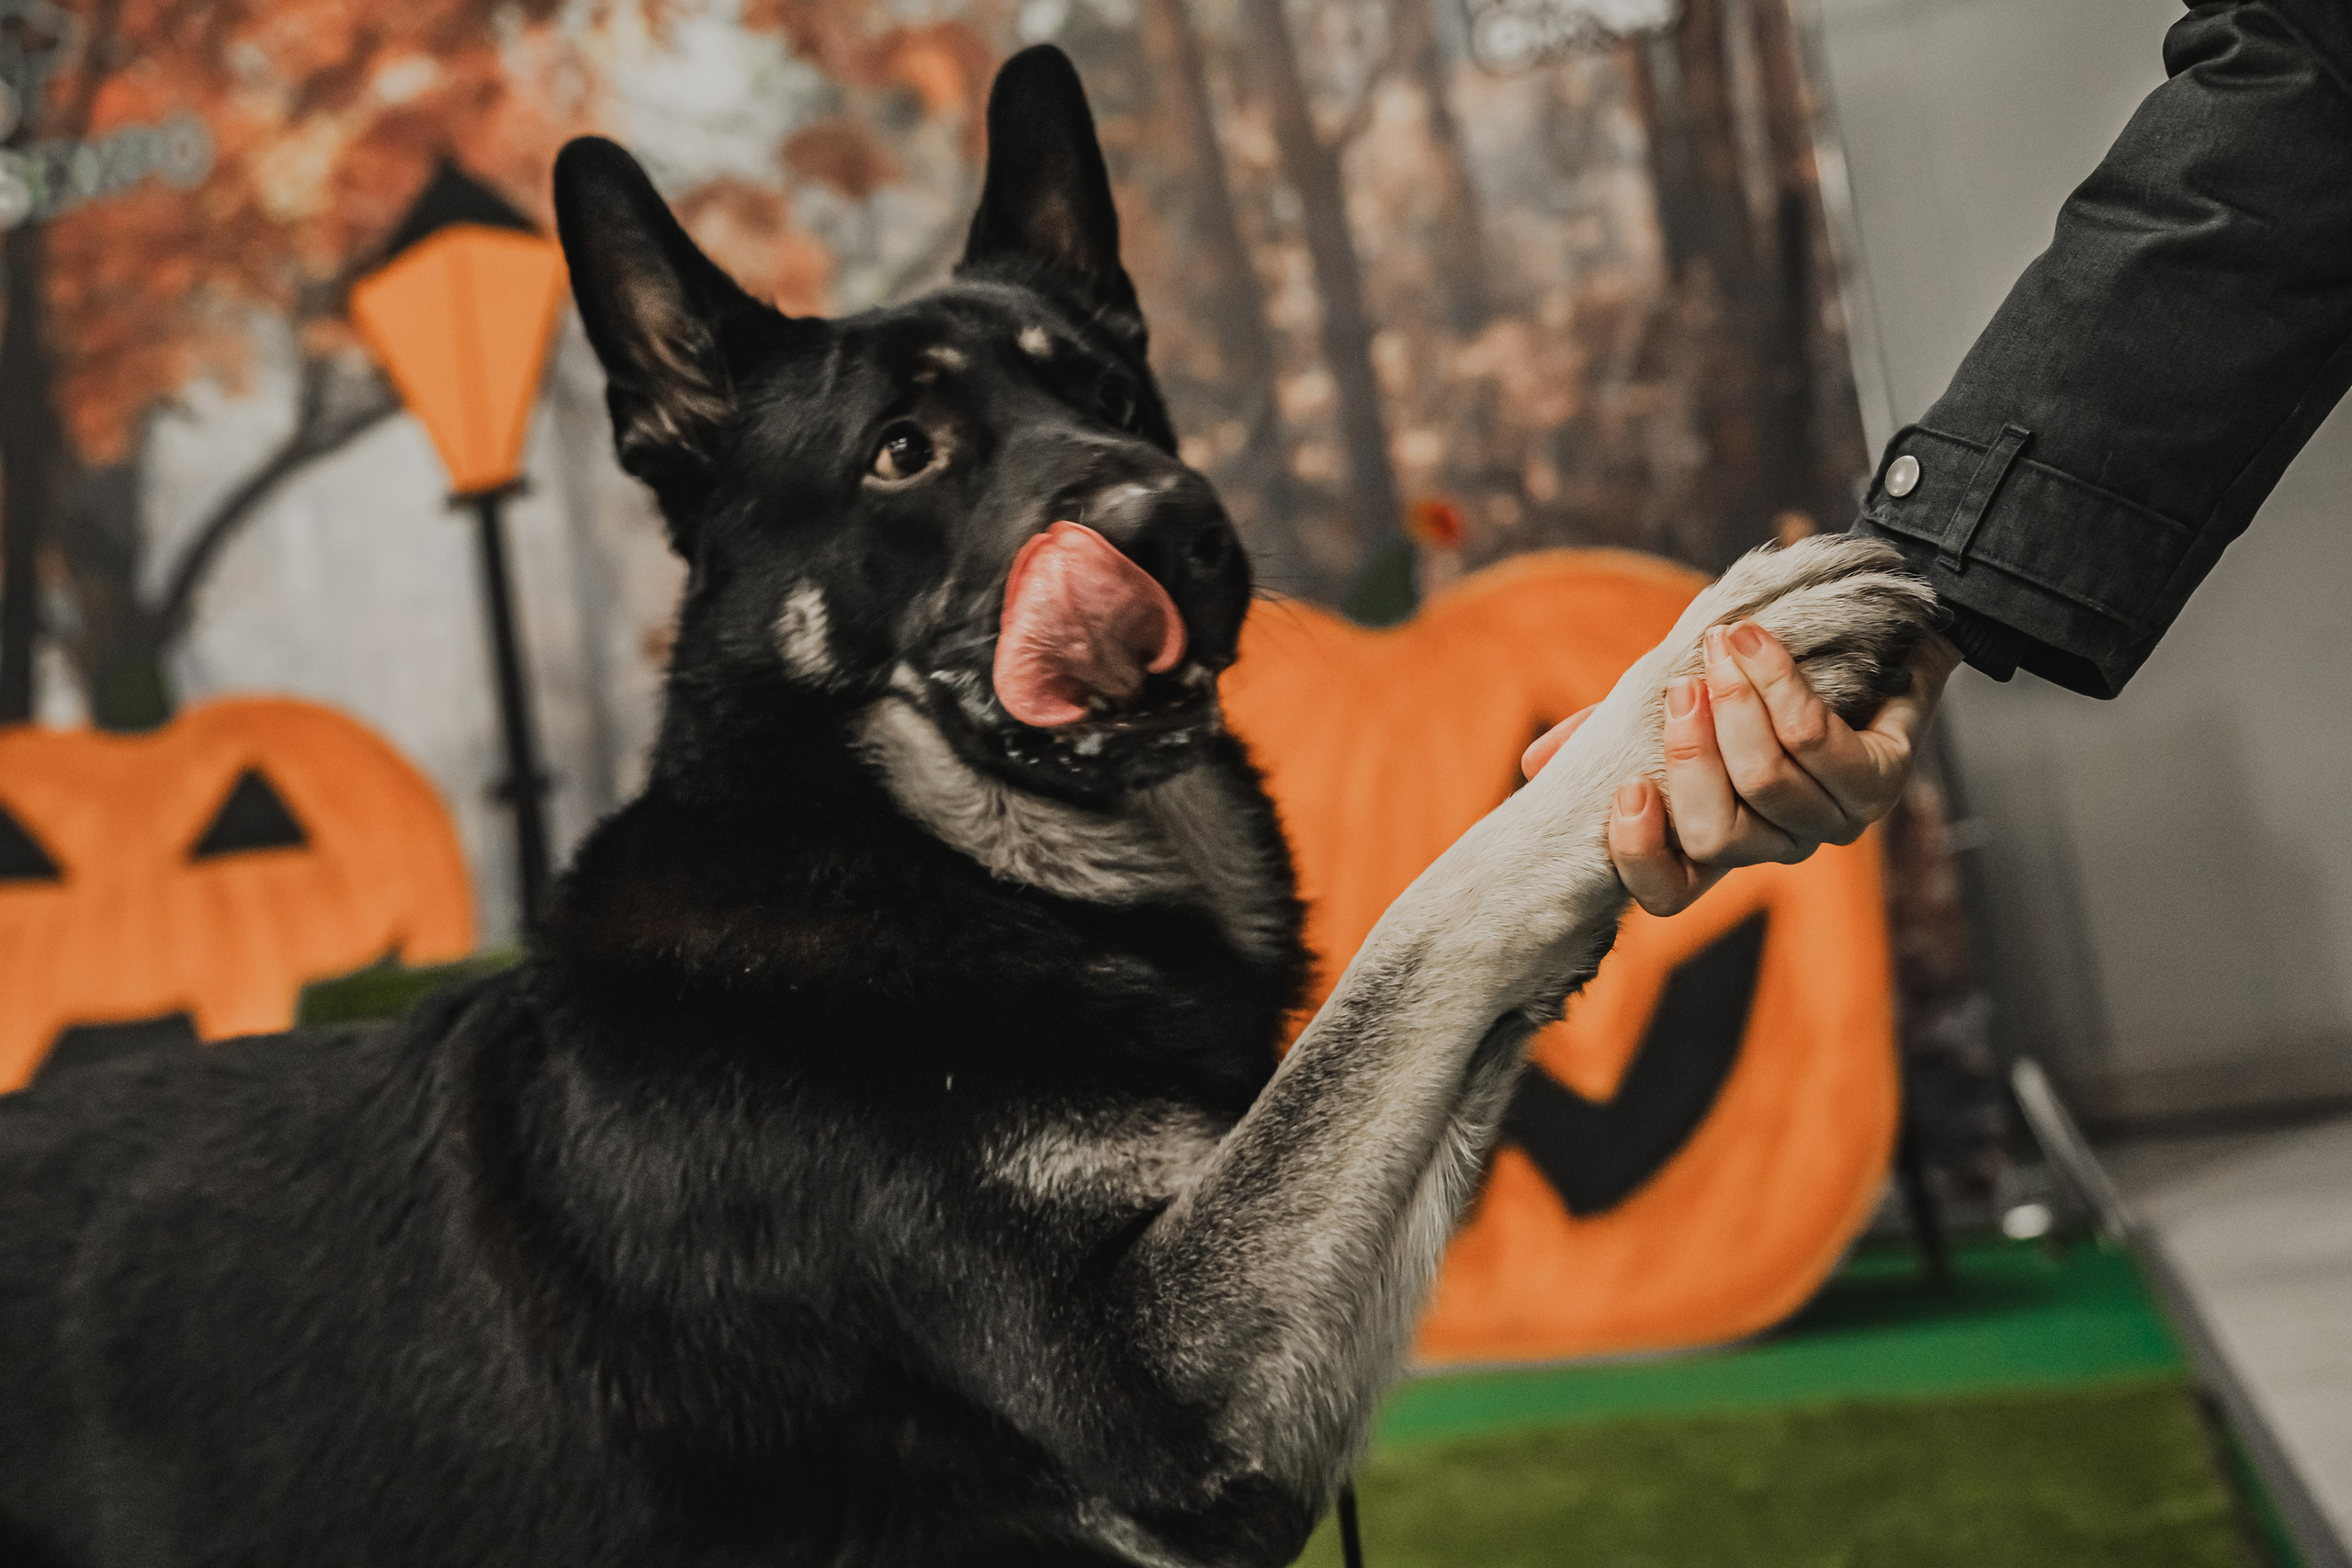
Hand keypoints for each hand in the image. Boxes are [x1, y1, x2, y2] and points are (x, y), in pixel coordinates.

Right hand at [1521, 625, 1960, 915]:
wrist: (1866, 637)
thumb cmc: (1753, 682)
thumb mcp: (1673, 705)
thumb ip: (1610, 734)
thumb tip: (1538, 766)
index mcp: (1716, 841)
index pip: (1670, 893)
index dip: (1641, 856)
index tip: (1625, 787)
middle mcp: (1775, 845)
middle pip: (1715, 837)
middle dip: (1688, 755)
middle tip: (1681, 686)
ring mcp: (1832, 820)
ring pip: (1767, 785)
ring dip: (1736, 706)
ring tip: (1723, 644)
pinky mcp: (1880, 780)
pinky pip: (1817, 744)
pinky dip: (1779, 687)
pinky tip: (1757, 643)